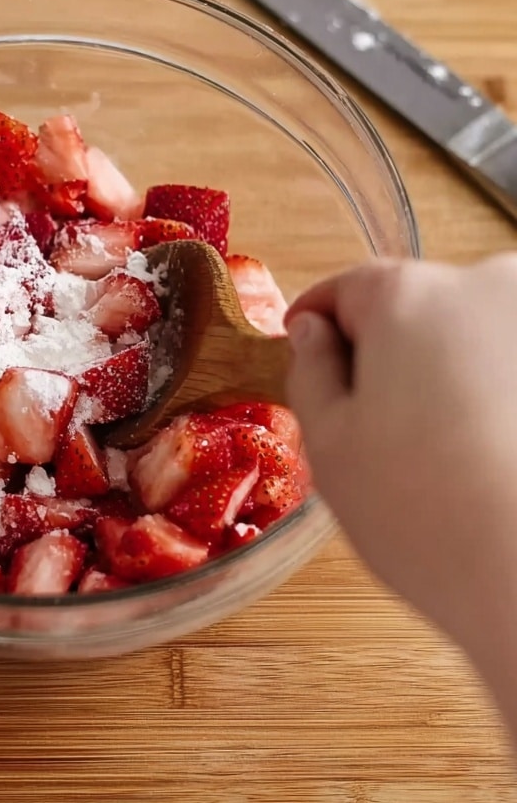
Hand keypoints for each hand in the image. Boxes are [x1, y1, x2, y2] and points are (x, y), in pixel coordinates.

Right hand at [284, 255, 516, 685]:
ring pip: (477, 333)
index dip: (318, 321)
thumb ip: (312, 371)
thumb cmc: (428, 519)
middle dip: (394, 352)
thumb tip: (314, 333)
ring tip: (449, 452)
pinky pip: (513, 363)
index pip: (347, 287)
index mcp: (409, 296)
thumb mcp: (331, 447)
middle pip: (419, 306)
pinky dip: (501, 394)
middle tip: (381, 428)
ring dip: (455, 372)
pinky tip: (495, 454)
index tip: (307, 348)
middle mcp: (490, 284)